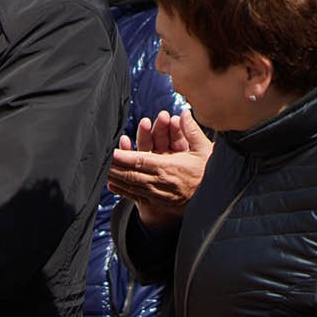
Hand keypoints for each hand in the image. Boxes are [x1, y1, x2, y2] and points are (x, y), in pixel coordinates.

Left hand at [107, 108, 212, 228]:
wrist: (219, 201)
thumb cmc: (212, 173)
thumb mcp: (205, 150)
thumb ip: (192, 131)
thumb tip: (183, 113)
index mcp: (169, 167)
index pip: (139, 160)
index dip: (122, 156)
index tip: (109, 152)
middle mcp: (160, 182)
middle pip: (130, 174)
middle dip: (112, 167)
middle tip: (97, 160)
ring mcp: (158, 194)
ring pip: (130, 185)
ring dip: (114, 178)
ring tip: (99, 170)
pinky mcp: (159, 203)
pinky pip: (137, 196)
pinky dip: (123, 191)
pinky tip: (111, 185)